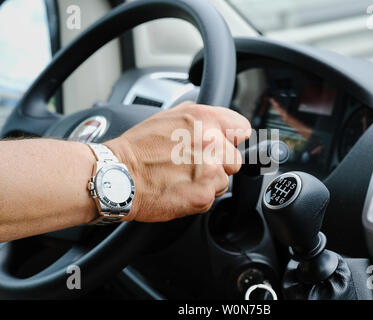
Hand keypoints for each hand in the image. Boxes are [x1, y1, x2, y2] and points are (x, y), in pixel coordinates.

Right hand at [105, 102, 251, 221]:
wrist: (118, 176)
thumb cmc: (139, 147)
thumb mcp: (169, 116)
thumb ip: (199, 116)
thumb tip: (218, 119)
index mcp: (204, 119)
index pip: (242, 128)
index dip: (232, 138)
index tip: (225, 144)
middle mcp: (211, 142)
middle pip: (235, 159)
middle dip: (219, 164)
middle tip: (194, 165)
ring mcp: (208, 170)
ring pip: (224, 181)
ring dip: (208, 182)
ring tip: (182, 177)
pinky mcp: (203, 196)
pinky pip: (211, 198)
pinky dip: (197, 197)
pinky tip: (179, 189)